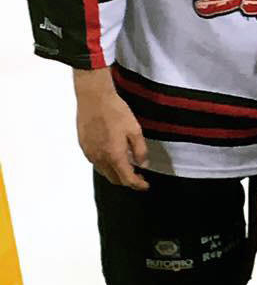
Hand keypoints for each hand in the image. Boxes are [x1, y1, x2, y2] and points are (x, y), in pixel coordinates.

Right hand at [73, 68, 148, 189]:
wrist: (94, 99)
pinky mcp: (84, 146)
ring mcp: (90, 153)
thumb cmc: (115, 111)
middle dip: (127, 181)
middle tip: (139, 176)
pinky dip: (106, 165)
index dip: (138, 185)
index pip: (127, 179)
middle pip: (114, 179)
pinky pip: (96, 162)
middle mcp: (99, 158)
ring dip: (116, 173)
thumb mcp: (135, 130)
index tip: (145, 185)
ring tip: (127, 166)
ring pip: (103, 172)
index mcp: (114, 156)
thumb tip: (143, 165)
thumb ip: (140, 150)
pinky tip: (113, 156)